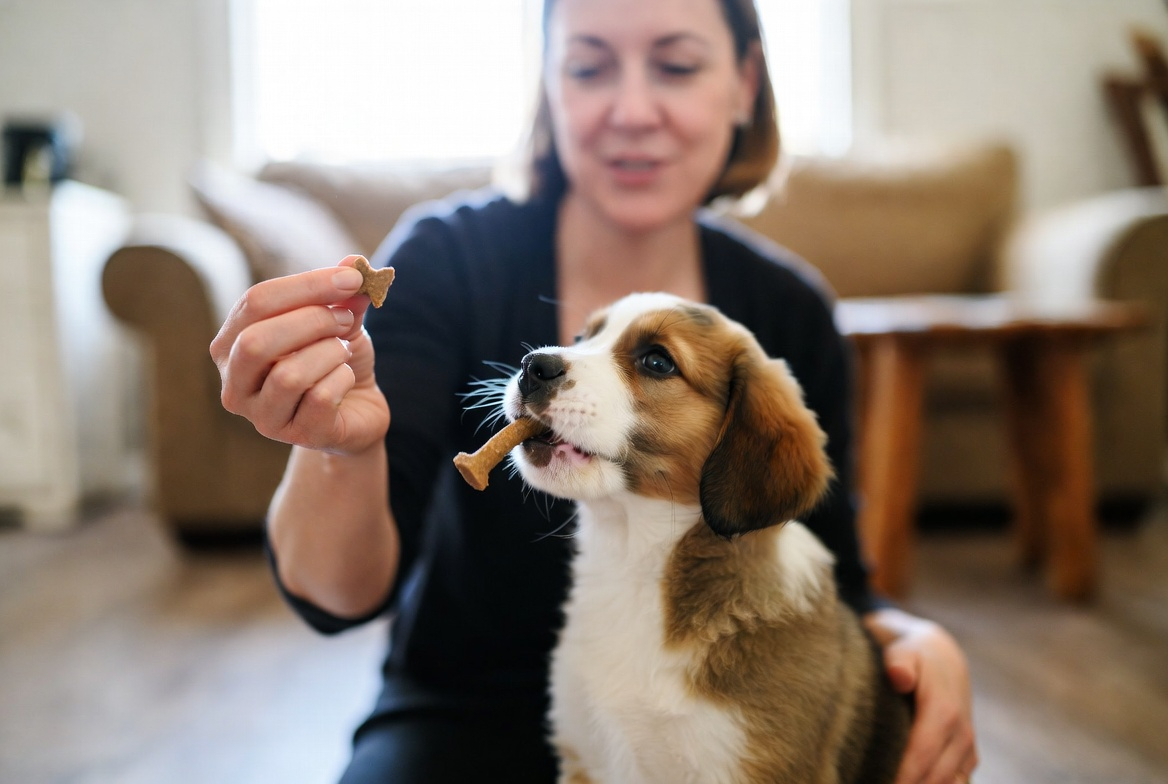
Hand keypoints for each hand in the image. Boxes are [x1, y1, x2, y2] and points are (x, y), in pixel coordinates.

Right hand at [210, 256, 389, 454]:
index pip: (255, 302)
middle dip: (312, 320)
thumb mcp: (338, 320)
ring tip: (343, 351)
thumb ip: (341, 294)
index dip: (307, 284)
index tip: (352, 278)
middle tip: (345, 319)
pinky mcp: (296, 436)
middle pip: (256, 341)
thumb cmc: (335, 360)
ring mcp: (261, 416)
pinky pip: (320, 398)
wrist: (358, 411)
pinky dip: (342, 379)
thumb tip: (354, 262)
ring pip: (288, 375)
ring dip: (330, 353)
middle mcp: (234, 384)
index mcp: (231, 344)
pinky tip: (346, 380)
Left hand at [865, 608, 977, 783]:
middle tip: (874, 782)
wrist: (943, 657)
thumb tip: (899, 677)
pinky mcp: (967, 758)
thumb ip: (899, 663)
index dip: (901, 776)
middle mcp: (961, 734)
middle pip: (934, 777)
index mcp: (944, 711)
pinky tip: (908, 782)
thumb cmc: (913, 655)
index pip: (922, 754)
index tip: (879, 781)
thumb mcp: (903, 651)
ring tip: (885, 781)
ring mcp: (967, 749)